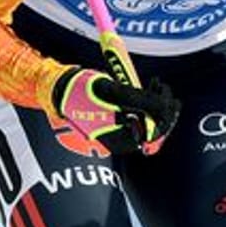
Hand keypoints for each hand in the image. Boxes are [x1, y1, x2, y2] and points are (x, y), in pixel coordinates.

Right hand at [50, 67, 179, 155]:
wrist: (59, 90)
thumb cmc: (82, 90)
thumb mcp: (112, 91)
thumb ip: (139, 99)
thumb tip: (164, 105)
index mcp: (118, 137)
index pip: (153, 132)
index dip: (165, 113)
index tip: (166, 92)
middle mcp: (119, 140)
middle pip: (153, 129)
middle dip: (163, 107)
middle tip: (163, 86)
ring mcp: (118, 133)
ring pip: (148, 123)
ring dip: (156, 104)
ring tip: (157, 86)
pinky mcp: (115, 124)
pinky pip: (139, 118)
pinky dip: (146, 105)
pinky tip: (148, 91)